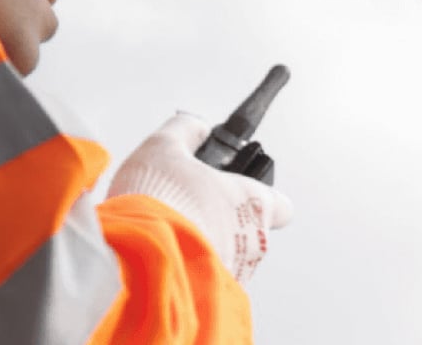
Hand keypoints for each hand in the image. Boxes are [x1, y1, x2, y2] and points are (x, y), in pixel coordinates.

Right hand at [108, 112, 293, 282]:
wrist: (139, 252)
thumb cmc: (160, 202)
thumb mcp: (164, 148)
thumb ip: (184, 131)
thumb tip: (194, 126)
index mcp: (253, 202)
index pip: (281, 204)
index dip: (263, 196)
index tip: (243, 188)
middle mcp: (253, 241)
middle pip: (250, 233)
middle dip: (223, 223)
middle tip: (193, 209)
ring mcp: (235, 272)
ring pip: (229, 259)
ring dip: (206, 247)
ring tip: (172, 232)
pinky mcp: (211, 296)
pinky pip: (206, 280)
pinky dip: (189, 269)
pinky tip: (164, 254)